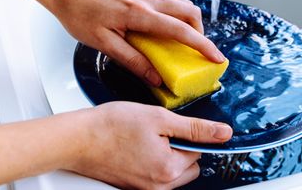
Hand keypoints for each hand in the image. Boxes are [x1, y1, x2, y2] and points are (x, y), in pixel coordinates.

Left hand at [51, 0, 225, 85]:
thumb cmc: (80, 13)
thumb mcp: (104, 43)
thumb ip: (133, 61)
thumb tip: (155, 77)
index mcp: (139, 14)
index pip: (181, 30)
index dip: (202, 46)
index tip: (215, 58)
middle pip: (190, 13)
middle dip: (201, 33)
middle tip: (197, 53)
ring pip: (182, 5)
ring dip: (190, 24)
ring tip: (183, 44)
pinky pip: (170, 1)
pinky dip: (178, 16)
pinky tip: (167, 29)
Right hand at [65, 102, 232, 188]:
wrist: (78, 138)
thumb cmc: (111, 126)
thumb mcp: (159, 118)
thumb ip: (195, 128)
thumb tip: (223, 133)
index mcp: (169, 169)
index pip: (198, 152)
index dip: (187, 134)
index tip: (171, 126)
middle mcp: (159, 186)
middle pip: (189, 167)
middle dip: (181, 149)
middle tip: (159, 133)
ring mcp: (145, 189)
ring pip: (173, 173)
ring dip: (168, 156)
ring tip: (145, 140)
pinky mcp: (134, 187)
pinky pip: (156, 177)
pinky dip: (153, 162)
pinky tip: (137, 149)